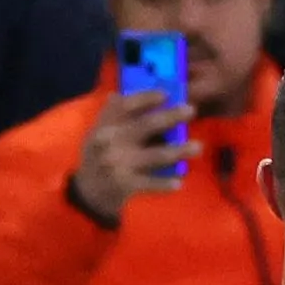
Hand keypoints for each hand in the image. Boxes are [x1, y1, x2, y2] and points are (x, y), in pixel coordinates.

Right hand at [74, 91, 198, 218]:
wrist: (87, 190)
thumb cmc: (100, 155)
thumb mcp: (100, 131)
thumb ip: (112, 115)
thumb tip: (119, 94)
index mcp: (105, 124)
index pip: (125, 106)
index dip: (146, 98)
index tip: (165, 94)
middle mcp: (110, 141)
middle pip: (145, 126)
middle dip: (170, 117)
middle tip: (191, 110)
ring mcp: (117, 163)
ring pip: (155, 155)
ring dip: (178, 151)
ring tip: (198, 146)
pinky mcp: (124, 184)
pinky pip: (150, 183)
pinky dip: (164, 183)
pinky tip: (180, 182)